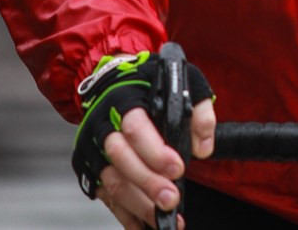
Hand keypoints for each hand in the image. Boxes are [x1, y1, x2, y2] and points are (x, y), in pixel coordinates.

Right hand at [72, 49, 214, 227]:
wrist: (115, 82)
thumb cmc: (151, 85)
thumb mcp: (182, 82)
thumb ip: (199, 111)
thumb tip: (204, 147)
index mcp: (126, 101)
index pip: (136, 127)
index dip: (155, 151)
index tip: (178, 168)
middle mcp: (105, 126)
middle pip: (120, 158)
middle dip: (147, 183)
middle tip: (171, 200)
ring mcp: (96, 150)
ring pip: (113, 182)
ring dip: (139, 205)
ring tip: (164, 218)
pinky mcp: (92, 170)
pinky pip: (107, 198)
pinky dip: (126, 216)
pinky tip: (145, 225)